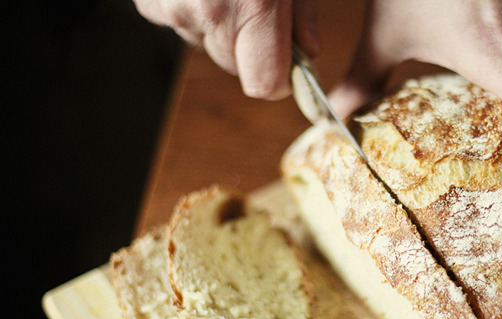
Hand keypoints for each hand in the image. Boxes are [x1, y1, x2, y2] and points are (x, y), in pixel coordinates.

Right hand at [133, 0, 319, 99]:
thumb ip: (302, 13)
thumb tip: (308, 53)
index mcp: (255, 4)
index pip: (265, 85)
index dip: (279, 79)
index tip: (287, 66)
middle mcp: (211, 12)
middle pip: (235, 66)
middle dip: (249, 46)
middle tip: (254, 5)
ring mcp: (175, 8)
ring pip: (205, 44)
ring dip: (218, 27)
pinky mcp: (149, 3)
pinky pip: (177, 23)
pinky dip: (189, 9)